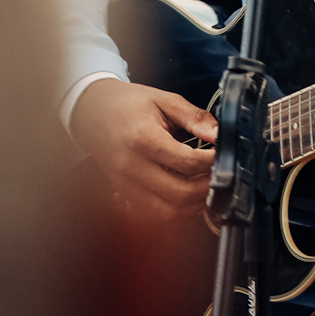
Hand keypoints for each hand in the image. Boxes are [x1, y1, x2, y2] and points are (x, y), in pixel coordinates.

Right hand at [70, 79, 217, 222]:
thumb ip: (194, 116)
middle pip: (179, 194)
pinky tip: (187, 195)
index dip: (211, 161)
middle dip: (207, 187)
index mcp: (143, 139)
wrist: (93, 112)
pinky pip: (154, 215)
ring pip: (167, 212)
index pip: (186, 162)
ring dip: (193, 205)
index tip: (221, 154)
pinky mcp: (124, 194)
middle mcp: (132, 167)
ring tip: (206, 185)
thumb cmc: (128, 104)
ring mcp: (126, 185)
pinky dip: (176, 211)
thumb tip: (218, 133)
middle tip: (219, 173)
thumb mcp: (164, 100)